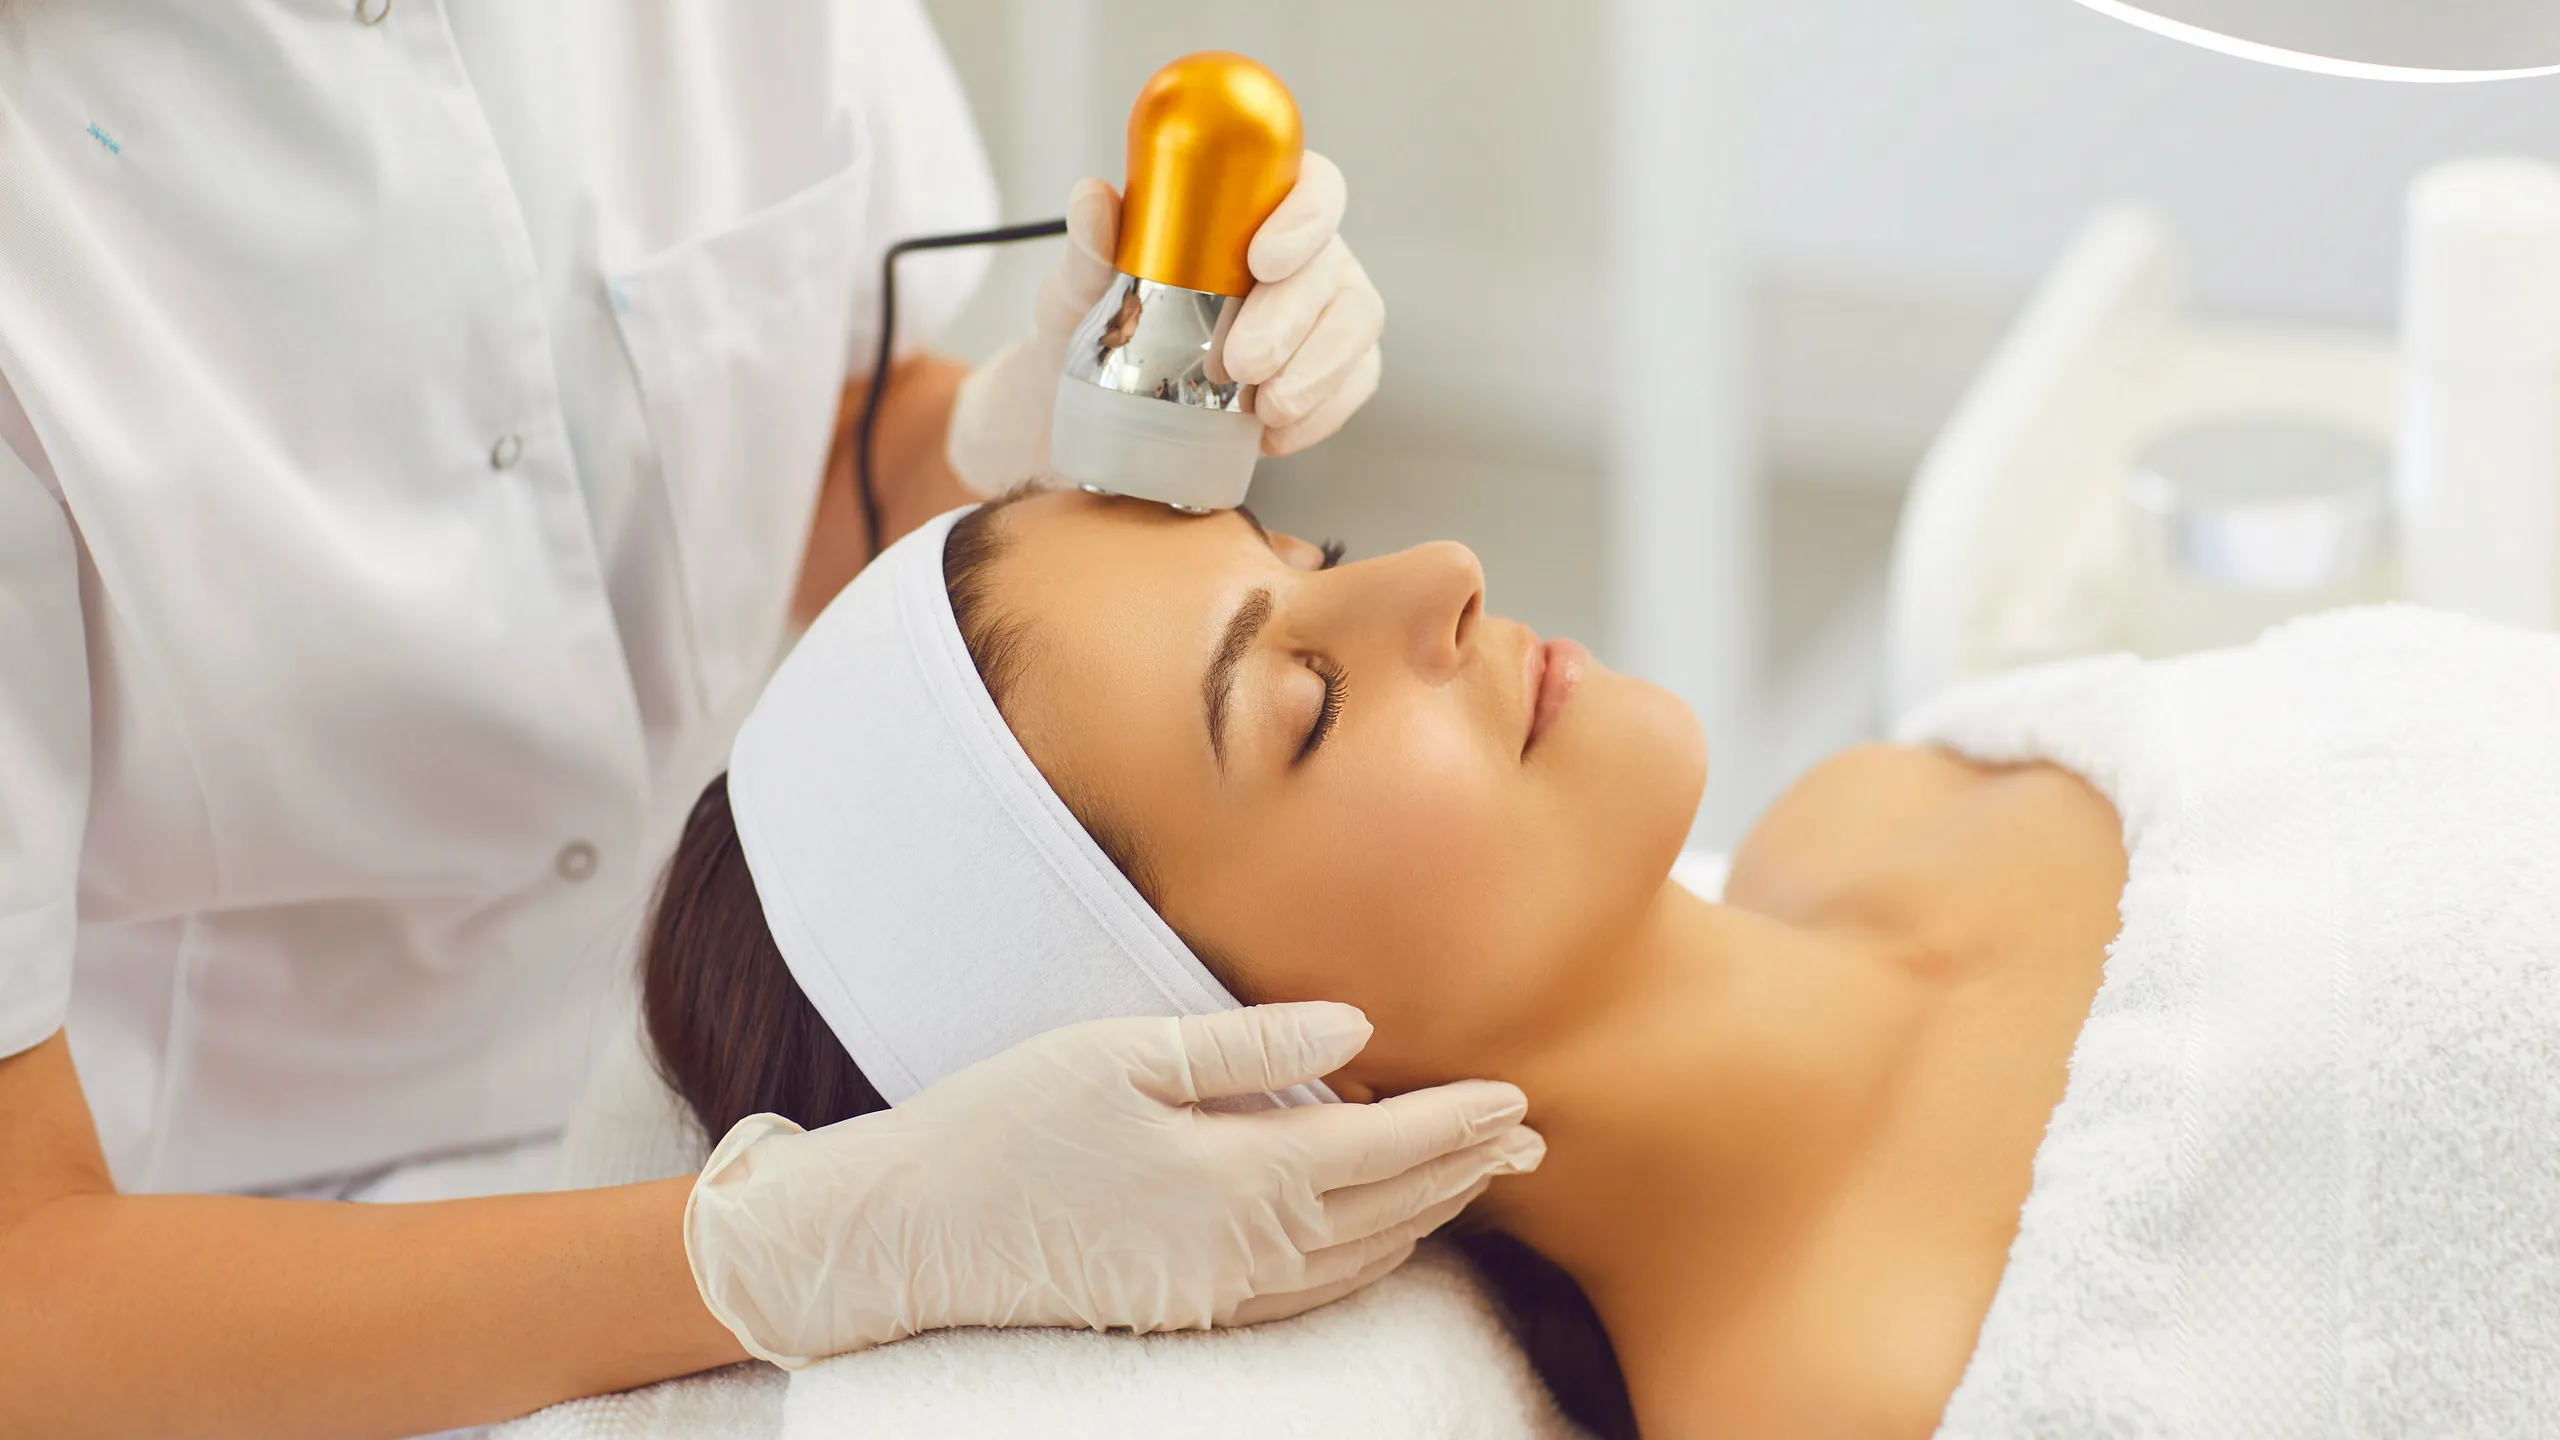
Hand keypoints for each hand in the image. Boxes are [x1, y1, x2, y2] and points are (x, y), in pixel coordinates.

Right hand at [683, 1002, 1541, 1366]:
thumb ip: (1251, 1044)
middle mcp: (1250, 1251)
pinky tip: (1379, 1230)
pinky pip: (1317, 1290)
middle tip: (1529, 1139)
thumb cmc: (1010, 1123)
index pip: (1388, 1148)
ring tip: (1475, 1178)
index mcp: (1242, 1178)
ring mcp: (1224, 1292)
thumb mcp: (1125, 1052)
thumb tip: (1358, 1028)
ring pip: (1363, 1257)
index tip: (1517, 1096)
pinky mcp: (1194, 1310)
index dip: (1458, 1123)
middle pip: (1395, 1211)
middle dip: (1467, 1172)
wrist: (916, 1233)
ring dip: (1430, 1215)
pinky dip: (1371, 1255)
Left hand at [945, 152, 1387, 494]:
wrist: (1092, 416)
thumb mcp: (1076, 293)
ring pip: (1355, 326)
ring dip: (1316, 370)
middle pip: (1333, 267)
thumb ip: (1089, 248)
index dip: (1304, 217)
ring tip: (1262, 407)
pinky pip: (1353, 384)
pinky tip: (1272, 432)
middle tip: (1240, 362)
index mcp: (1255, 208)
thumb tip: (1093, 198)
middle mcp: (1303, 255)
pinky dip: (1319, 412)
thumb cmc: (1095, 332)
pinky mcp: (1333, 373)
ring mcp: (1325, 314)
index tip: (1262, 260)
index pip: (1312, 187)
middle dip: (1294, 317)